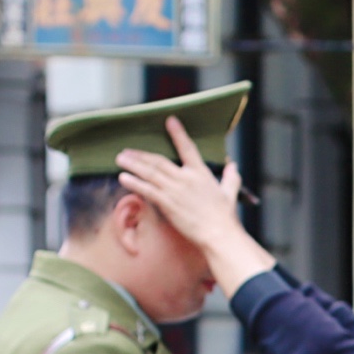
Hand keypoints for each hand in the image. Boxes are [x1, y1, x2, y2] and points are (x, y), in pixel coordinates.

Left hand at [117, 121, 263, 281]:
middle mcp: (186, 178)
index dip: (178, 133)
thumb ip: (231, 177)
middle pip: (159, 161)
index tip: (169, 121)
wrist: (218, 233)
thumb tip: (233, 166)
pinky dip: (134, 182)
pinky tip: (123, 177)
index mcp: (201, 172)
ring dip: (133, 165)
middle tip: (126, 151)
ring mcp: (175, 190)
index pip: (187, 147)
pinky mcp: (167, 203)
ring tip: (120, 159)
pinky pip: (147, 190)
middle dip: (141, 155)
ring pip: (150, 173)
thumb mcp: (230, 193)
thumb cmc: (224, 216)